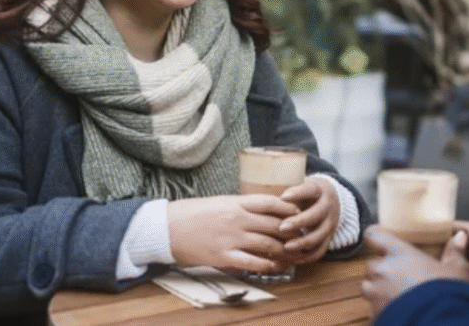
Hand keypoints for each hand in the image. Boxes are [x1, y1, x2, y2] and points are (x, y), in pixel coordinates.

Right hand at [167, 195, 299, 272]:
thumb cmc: (193, 213)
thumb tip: (262, 209)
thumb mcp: (219, 202)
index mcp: (236, 202)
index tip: (298, 213)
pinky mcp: (223, 256)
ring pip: (268, 244)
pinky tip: (274, 266)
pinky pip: (252, 262)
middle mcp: (237, 219)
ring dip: (283, 249)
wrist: (166, 227)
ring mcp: (231, 238)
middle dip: (291, 231)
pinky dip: (267, 265)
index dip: (288, 208)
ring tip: (293, 253)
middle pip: (274, 224)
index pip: (271, 202)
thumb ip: (241, 205)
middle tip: (301, 236)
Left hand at [278, 176, 339, 262]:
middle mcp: (327, 207)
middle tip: (282, 227)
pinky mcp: (329, 238)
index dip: (298, 193)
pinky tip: (293, 259)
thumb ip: (283, 191)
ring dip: (302, 242)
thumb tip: (255, 195)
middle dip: (299, 222)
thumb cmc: (305, 193)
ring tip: (286, 247)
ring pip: (319, 235)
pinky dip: (307, 256)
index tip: (283, 197)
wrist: (329, 199)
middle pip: (316, 214)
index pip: (310, 189)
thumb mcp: (299, 185)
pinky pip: (320, 250)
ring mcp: (330, 223)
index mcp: (319, 190)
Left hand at [362, 225, 468, 316]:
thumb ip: (456, 253)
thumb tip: (460, 237)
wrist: (439, 324)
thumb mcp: (458, 271)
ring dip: (378, 288)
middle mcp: (382, 272)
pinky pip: (374, 308)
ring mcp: (376, 295)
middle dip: (382, 268)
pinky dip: (383, 308)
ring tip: (397, 294)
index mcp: (399, 254)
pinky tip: (400, 310)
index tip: (381, 238)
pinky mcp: (376, 315)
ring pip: (368, 287)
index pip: (374, 235)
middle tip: (399, 273)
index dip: (376, 236)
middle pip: (371, 264)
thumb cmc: (446, 294)